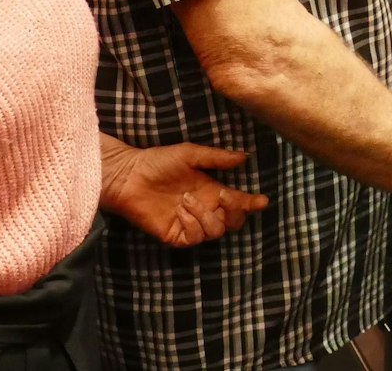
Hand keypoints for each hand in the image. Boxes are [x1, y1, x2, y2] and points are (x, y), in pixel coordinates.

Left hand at [100, 141, 269, 247]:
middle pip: (233, 222)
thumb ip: (217, 158)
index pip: (238, 202)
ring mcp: (191, 224)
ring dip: (207, 216)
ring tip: (188, 199)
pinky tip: (181, 211)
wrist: (129, 175)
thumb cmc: (157, 161)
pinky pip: (195, 237)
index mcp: (211, 190)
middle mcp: (204, 209)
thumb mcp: (190, 154)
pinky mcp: (176, 235)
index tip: (262, 201)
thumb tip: (245, 156)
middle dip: (234, 211)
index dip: (251, 204)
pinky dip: (192, 224)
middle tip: (223, 195)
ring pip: (216, 231)